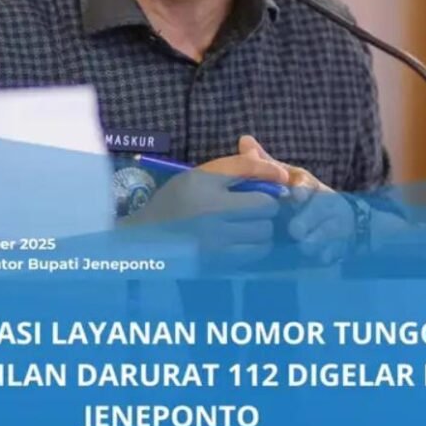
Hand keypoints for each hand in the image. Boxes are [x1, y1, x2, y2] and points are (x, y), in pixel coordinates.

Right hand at [123, 140, 288, 266]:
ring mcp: (217, 241)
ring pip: (264, 230)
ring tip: (250, 222)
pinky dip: (257, 244)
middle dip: (267, 203)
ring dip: (263, 224)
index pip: (248, 170)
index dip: (270, 173)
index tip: (279, 176)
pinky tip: (245, 239)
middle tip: (258, 204)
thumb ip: (233, 167)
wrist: (145, 241)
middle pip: (265, 205)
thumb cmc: (173, 203)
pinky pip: (256, 251)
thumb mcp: (196, 176)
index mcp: (203, 184)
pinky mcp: (220, 263)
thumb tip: (267, 162)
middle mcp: (211, 212)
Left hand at [239, 135, 354, 263]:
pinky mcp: (341, 244)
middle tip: (294, 230)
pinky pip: (335, 250)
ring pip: (329, 230)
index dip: (303, 189)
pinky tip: (319, 260)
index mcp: (310, 185)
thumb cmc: (303, 198)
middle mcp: (326, 202)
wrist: (343, 221)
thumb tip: (244, 140)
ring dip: (316, 239)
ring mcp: (336, 223)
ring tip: (304, 247)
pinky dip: (327, 255)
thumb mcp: (286, 178)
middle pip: (321, 208)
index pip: (308, 183)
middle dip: (309, 219)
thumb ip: (266, 164)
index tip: (296, 195)